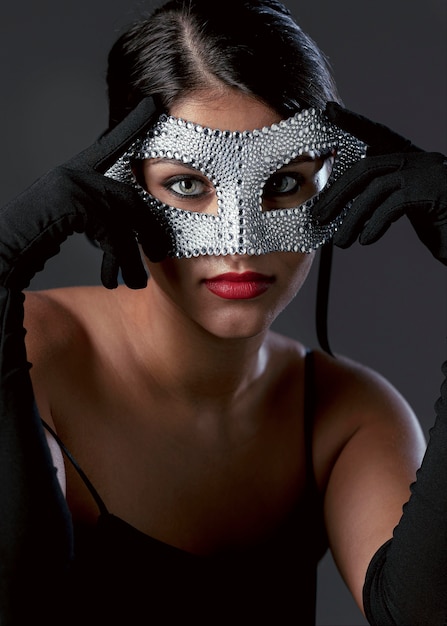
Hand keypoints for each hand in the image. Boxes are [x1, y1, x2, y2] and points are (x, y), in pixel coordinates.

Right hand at [0, 97, 169, 290]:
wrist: (1, 255)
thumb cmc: (31, 241)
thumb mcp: (66, 222)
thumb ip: (94, 215)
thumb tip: (124, 226)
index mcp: (70, 175)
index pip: (108, 146)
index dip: (130, 127)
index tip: (151, 106)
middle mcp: (71, 175)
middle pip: (126, 195)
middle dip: (146, 227)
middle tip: (159, 252)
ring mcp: (70, 187)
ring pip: (121, 220)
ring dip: (130, 257)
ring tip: (138, 281)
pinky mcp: (71, 204)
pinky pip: (111, 231)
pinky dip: (118, 260)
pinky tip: (118, 280)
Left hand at [315, 102, 446, 264]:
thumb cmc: (444, 229)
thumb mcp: (410, 209)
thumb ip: (384, 199)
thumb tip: (345, 208)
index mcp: (415, 160)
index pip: (379, 136)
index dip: (353, 122)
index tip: (328, 111)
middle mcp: (424, 160)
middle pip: (368, 166)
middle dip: (338, 193)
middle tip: (320, 217)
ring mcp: (432, 173)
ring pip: (377, 187)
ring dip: (352, 217)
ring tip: (341, 242)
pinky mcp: (437, 191)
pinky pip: (394, 203)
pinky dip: (375, 223)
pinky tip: (366, 239)